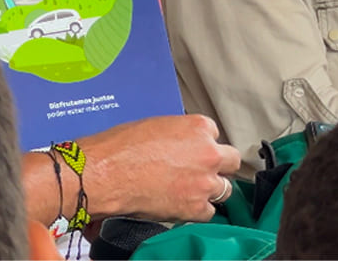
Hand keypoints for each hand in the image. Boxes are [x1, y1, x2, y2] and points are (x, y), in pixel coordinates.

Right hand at [77, 114, 240, 221]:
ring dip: (210, 189)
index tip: (193, 153)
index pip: (215, 136)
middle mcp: (209, 153)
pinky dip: (197, 210)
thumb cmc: (122, 147)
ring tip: (190, 191)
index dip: (203, 146)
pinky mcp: (196, 207)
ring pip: (224, 189)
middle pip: (230, 161)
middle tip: (200, 172)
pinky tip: (181, 205)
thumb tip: (181, 144)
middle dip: (218, 166)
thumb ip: (179, 134)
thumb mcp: (156, 125)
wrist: (106, 174)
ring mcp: (205, 181)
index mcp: (199, 127)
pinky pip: (209, 212)